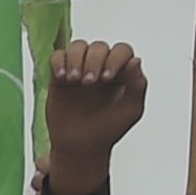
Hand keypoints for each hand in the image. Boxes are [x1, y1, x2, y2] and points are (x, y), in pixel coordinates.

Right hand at [44, 40, 150, 186]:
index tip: (107, 78)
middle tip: (88, 83)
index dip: (115, 59)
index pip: (121, 51)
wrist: (80, 147)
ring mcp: (79, 69)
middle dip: (94, 61)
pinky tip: (61, 77)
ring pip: (78, 47)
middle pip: (98, 47)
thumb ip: (138, 85)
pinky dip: (58, 62)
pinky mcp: (59, 76)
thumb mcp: (131, 110)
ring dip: (75, 59)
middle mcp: (101, 67)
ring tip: (73, 79)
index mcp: (122, 72)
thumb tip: (136, 61)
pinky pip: (57, 57)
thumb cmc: (107, 131)